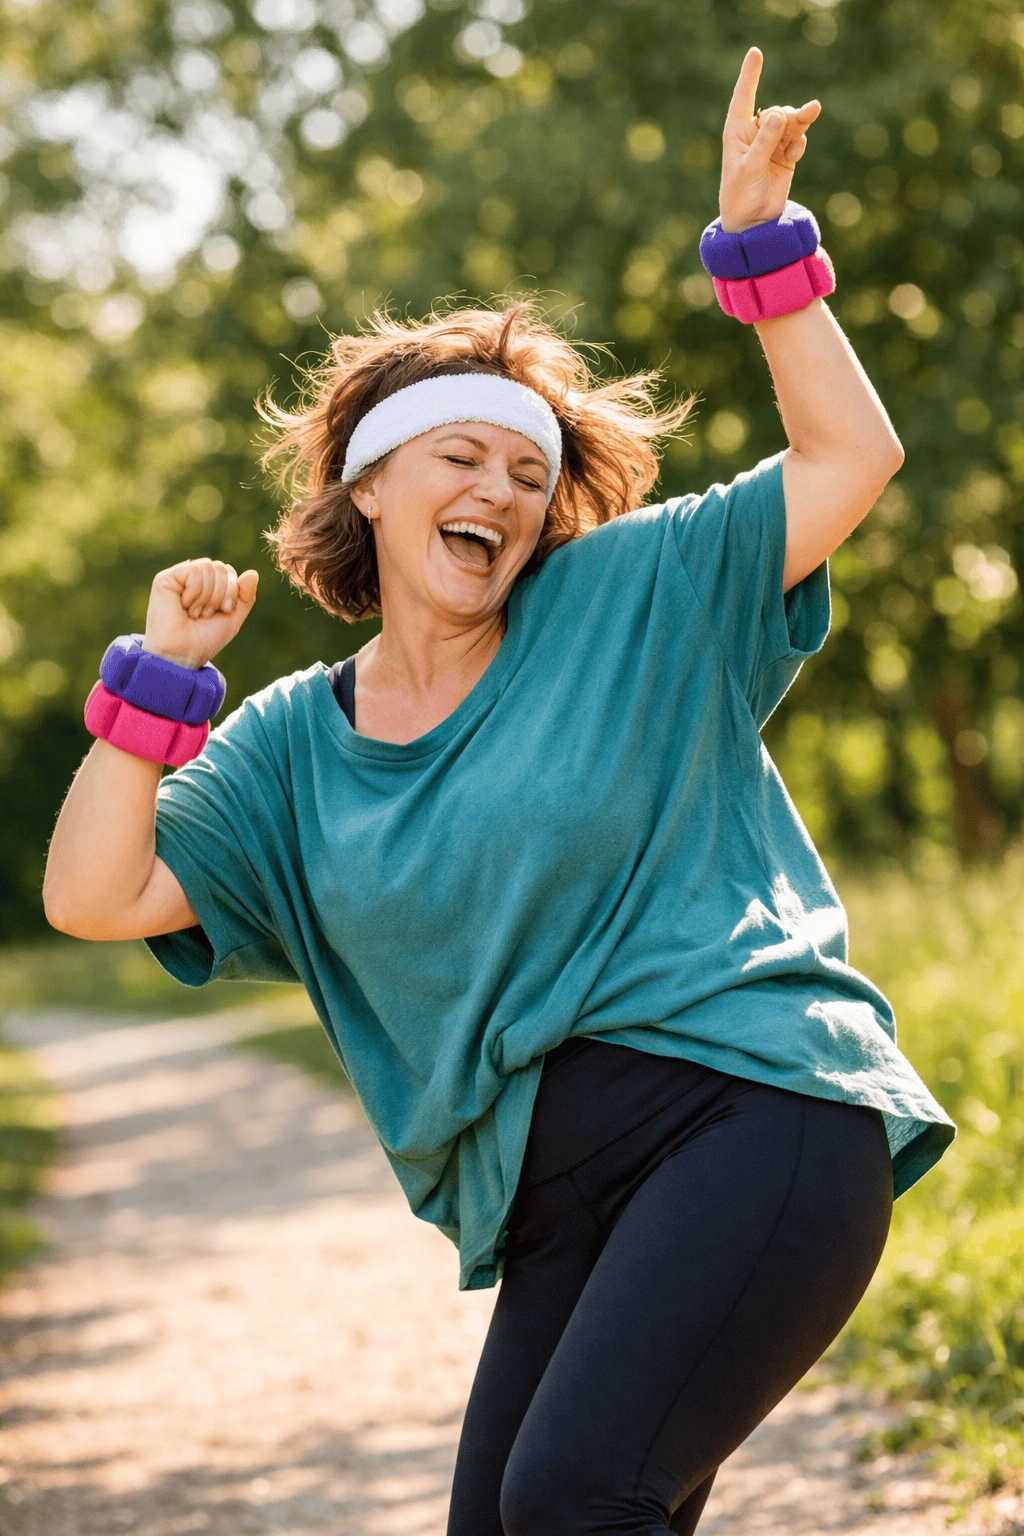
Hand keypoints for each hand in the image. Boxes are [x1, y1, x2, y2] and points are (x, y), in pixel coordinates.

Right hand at [143, 558, 258, 668]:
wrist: (184, 653)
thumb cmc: (204, 639)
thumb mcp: (232, 617)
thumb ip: (245, 596)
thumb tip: (253, 573)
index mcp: (207, 586)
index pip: (228, 571)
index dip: (233, 589)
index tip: (225, 610)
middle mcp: (192, 578)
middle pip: (221, 567)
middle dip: (223, 593)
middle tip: (209, 614)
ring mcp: (179, 577)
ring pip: (209, 566)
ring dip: (208, 596)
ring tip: (195, 613)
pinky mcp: (166, 578)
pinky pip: (195, 570)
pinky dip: (196, 591)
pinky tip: (185, 606)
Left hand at [719, 47, 820, 231]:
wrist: (752, 224)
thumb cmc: (739, 197)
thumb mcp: (749, 169)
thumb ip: (764, 142)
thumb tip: (779, 114)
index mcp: (737, 133)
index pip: (743, 98)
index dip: (750, 75)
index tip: (756, 52)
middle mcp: (755, 135)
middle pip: (775, 112)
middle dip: (786, 114)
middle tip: (794, 120)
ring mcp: (771, 146)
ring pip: (790, 124)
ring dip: (801, 118)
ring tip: (813, 110)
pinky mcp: (786, 158)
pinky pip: (797, 141)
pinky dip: (799, 142)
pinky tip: (797, 150)